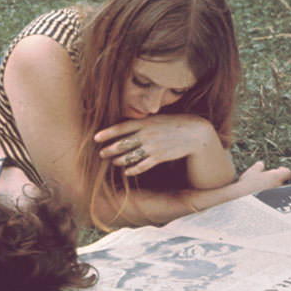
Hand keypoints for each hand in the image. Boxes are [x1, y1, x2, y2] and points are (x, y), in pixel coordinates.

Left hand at [94, 114, 217, 175]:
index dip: (107, 133)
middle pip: (122, 144)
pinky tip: (127, 172)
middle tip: (101, 153)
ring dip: (119, 160)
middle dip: (109, 150)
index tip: (96, 137)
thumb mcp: (156, 118)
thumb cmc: (173, 123)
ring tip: (113, 162)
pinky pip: (142, 166)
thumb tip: (124, 125)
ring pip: (130, 156)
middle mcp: (147, 135)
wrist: (194, 133)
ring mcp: (153, 147)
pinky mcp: (160, 157)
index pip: (121, 127)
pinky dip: (133, 170)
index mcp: (145, 123)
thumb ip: (141, 122)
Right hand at [234, 161, 290, 195]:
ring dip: (271, 188)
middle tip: (265, 179)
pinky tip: (259, 196)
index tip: (278, 169)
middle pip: (282, 181)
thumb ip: (258, 166)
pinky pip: (273, 198)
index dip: (283, 170)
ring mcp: (276, 196)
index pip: (287, 172)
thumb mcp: (251, 171)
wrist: (242, 200)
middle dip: (275, 179)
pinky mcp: (272, 204)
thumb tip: (261, 164)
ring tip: (260, 188)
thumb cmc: (248, 184)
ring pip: (277, 190)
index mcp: (275, 177)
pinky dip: (269, 196)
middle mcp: (278, 186)